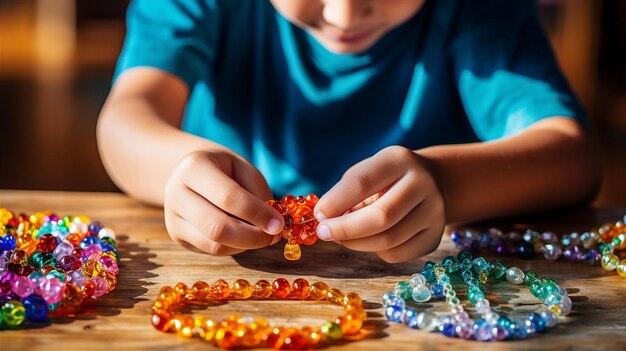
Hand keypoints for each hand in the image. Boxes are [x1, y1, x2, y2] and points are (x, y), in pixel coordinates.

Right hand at [163, 151, 283, 254]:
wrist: (188, 171)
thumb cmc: (223, 169)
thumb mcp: (243, 168)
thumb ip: (257, 193)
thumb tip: (272, 225)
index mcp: (194, 168)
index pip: (228, 197)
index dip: (257, 213)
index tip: (279, 224)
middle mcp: (176, 193)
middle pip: (217, 227)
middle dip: (253, 236)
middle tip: (275, 236)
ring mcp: (173, 217)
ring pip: (214, 244)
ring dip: (246, 244)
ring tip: (263, 236)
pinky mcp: (177, 235)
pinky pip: (211, 250)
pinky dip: (234, 247)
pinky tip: (244, 236)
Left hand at [314, 146, 445, 262]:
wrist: (431, 182)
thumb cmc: (385, 179)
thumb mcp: (366, 173)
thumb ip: (345, 194)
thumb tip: (325, 221)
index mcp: (399, 160)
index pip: (363, 183)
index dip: (336, 202)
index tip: (318, 215)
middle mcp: (422, 184)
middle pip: (382, 216)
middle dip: (345, 229)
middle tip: (324, 233)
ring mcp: (434, 212)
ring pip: (388, 240)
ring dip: (356, 243)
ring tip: (341, 237)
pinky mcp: (433, 236)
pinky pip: (396, 254)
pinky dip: (374, 251)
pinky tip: (368, 240)